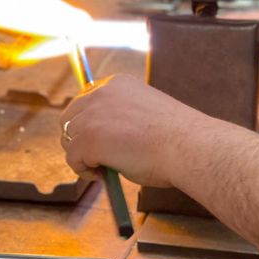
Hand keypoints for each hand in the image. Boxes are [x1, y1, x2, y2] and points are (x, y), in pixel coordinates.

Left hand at [59, 73, 207, 186]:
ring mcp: (93, 115)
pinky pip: (73, 159)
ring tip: (106, 169)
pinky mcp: (89, 139)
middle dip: (79, 140)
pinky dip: (85, 171)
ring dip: (84, 157)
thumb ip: (122, 120)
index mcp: (117, 84)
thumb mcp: (145, 115)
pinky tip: (106, 175)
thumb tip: (105, 141)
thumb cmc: (176, 137)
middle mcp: (101, 93)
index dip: (89, 124)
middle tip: (98, 159)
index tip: (101, 141)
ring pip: (70, 140)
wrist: (188, 146)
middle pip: (70, 118)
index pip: (86, 101)